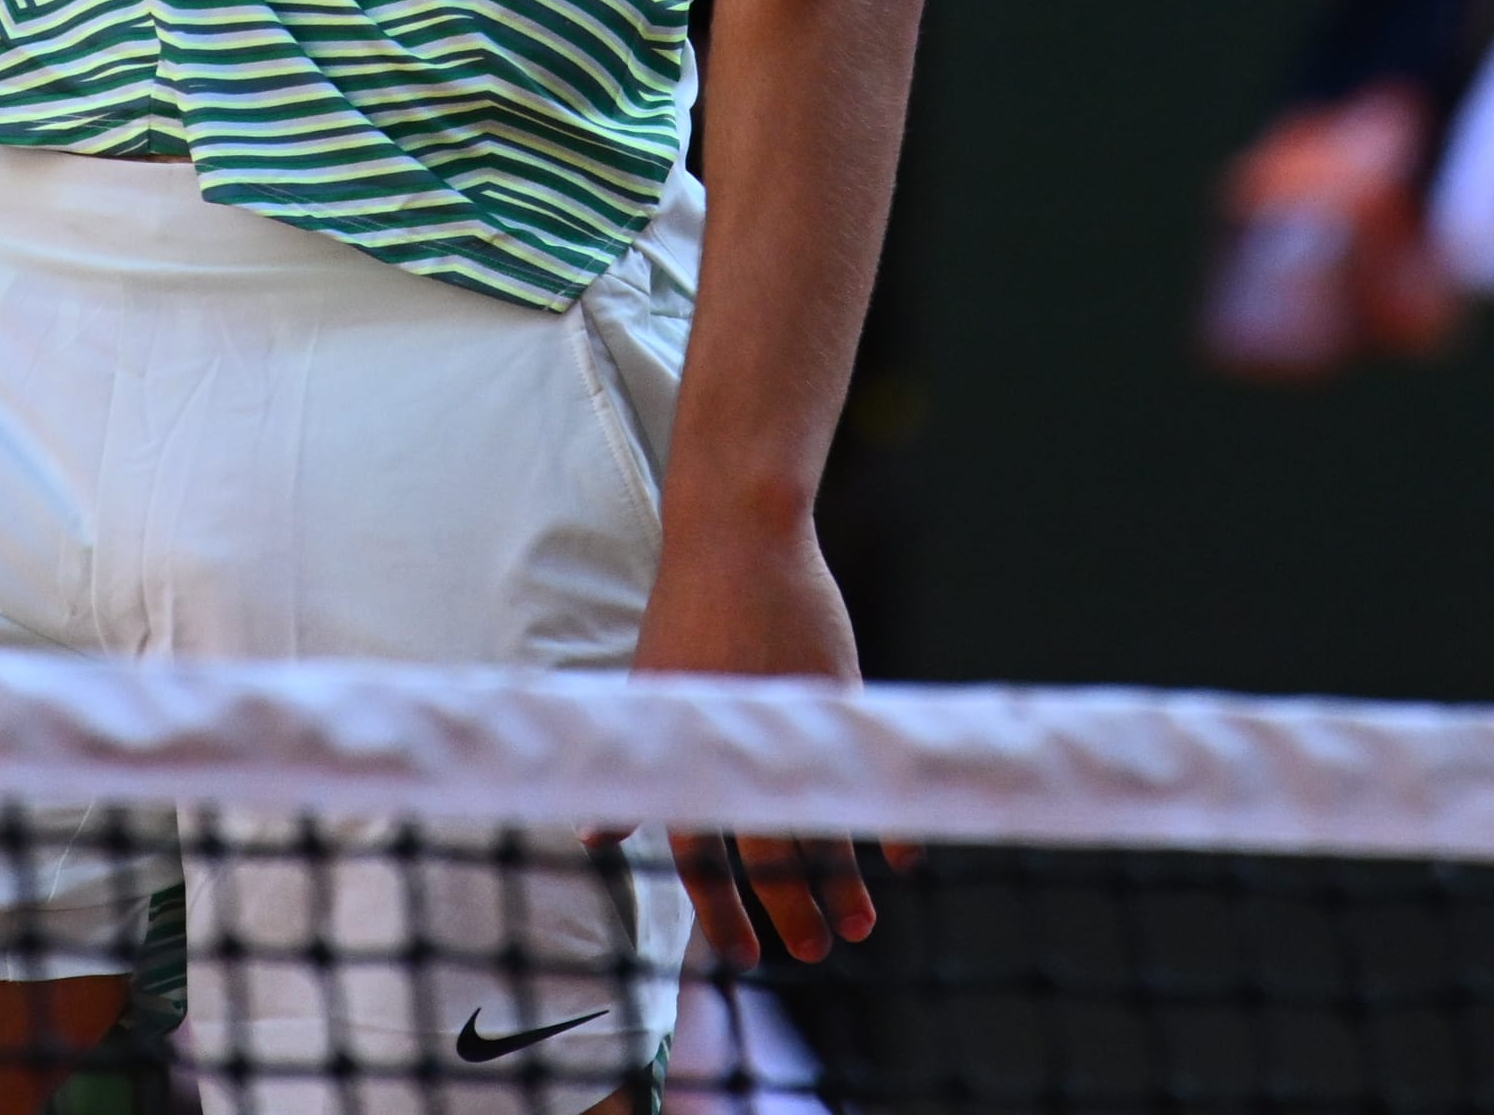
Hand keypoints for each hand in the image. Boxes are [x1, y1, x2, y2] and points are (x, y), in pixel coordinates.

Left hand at [628, 507, 898, 970]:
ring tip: (859, 927)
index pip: (698, 853)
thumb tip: (591, 840)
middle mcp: (733, 741)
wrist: (735, 536)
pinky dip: (882, 813)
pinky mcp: (830, 690)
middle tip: (812, 953)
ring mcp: (787, 718)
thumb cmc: (687, 613)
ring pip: (816, 819)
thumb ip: (633, 774)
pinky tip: (902, 854)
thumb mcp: (648, 693)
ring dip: (840, 879)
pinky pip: (858, 768)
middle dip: (789, 909)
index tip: (743, 957)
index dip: (721, 910)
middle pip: (764, 851)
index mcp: (683, 748)